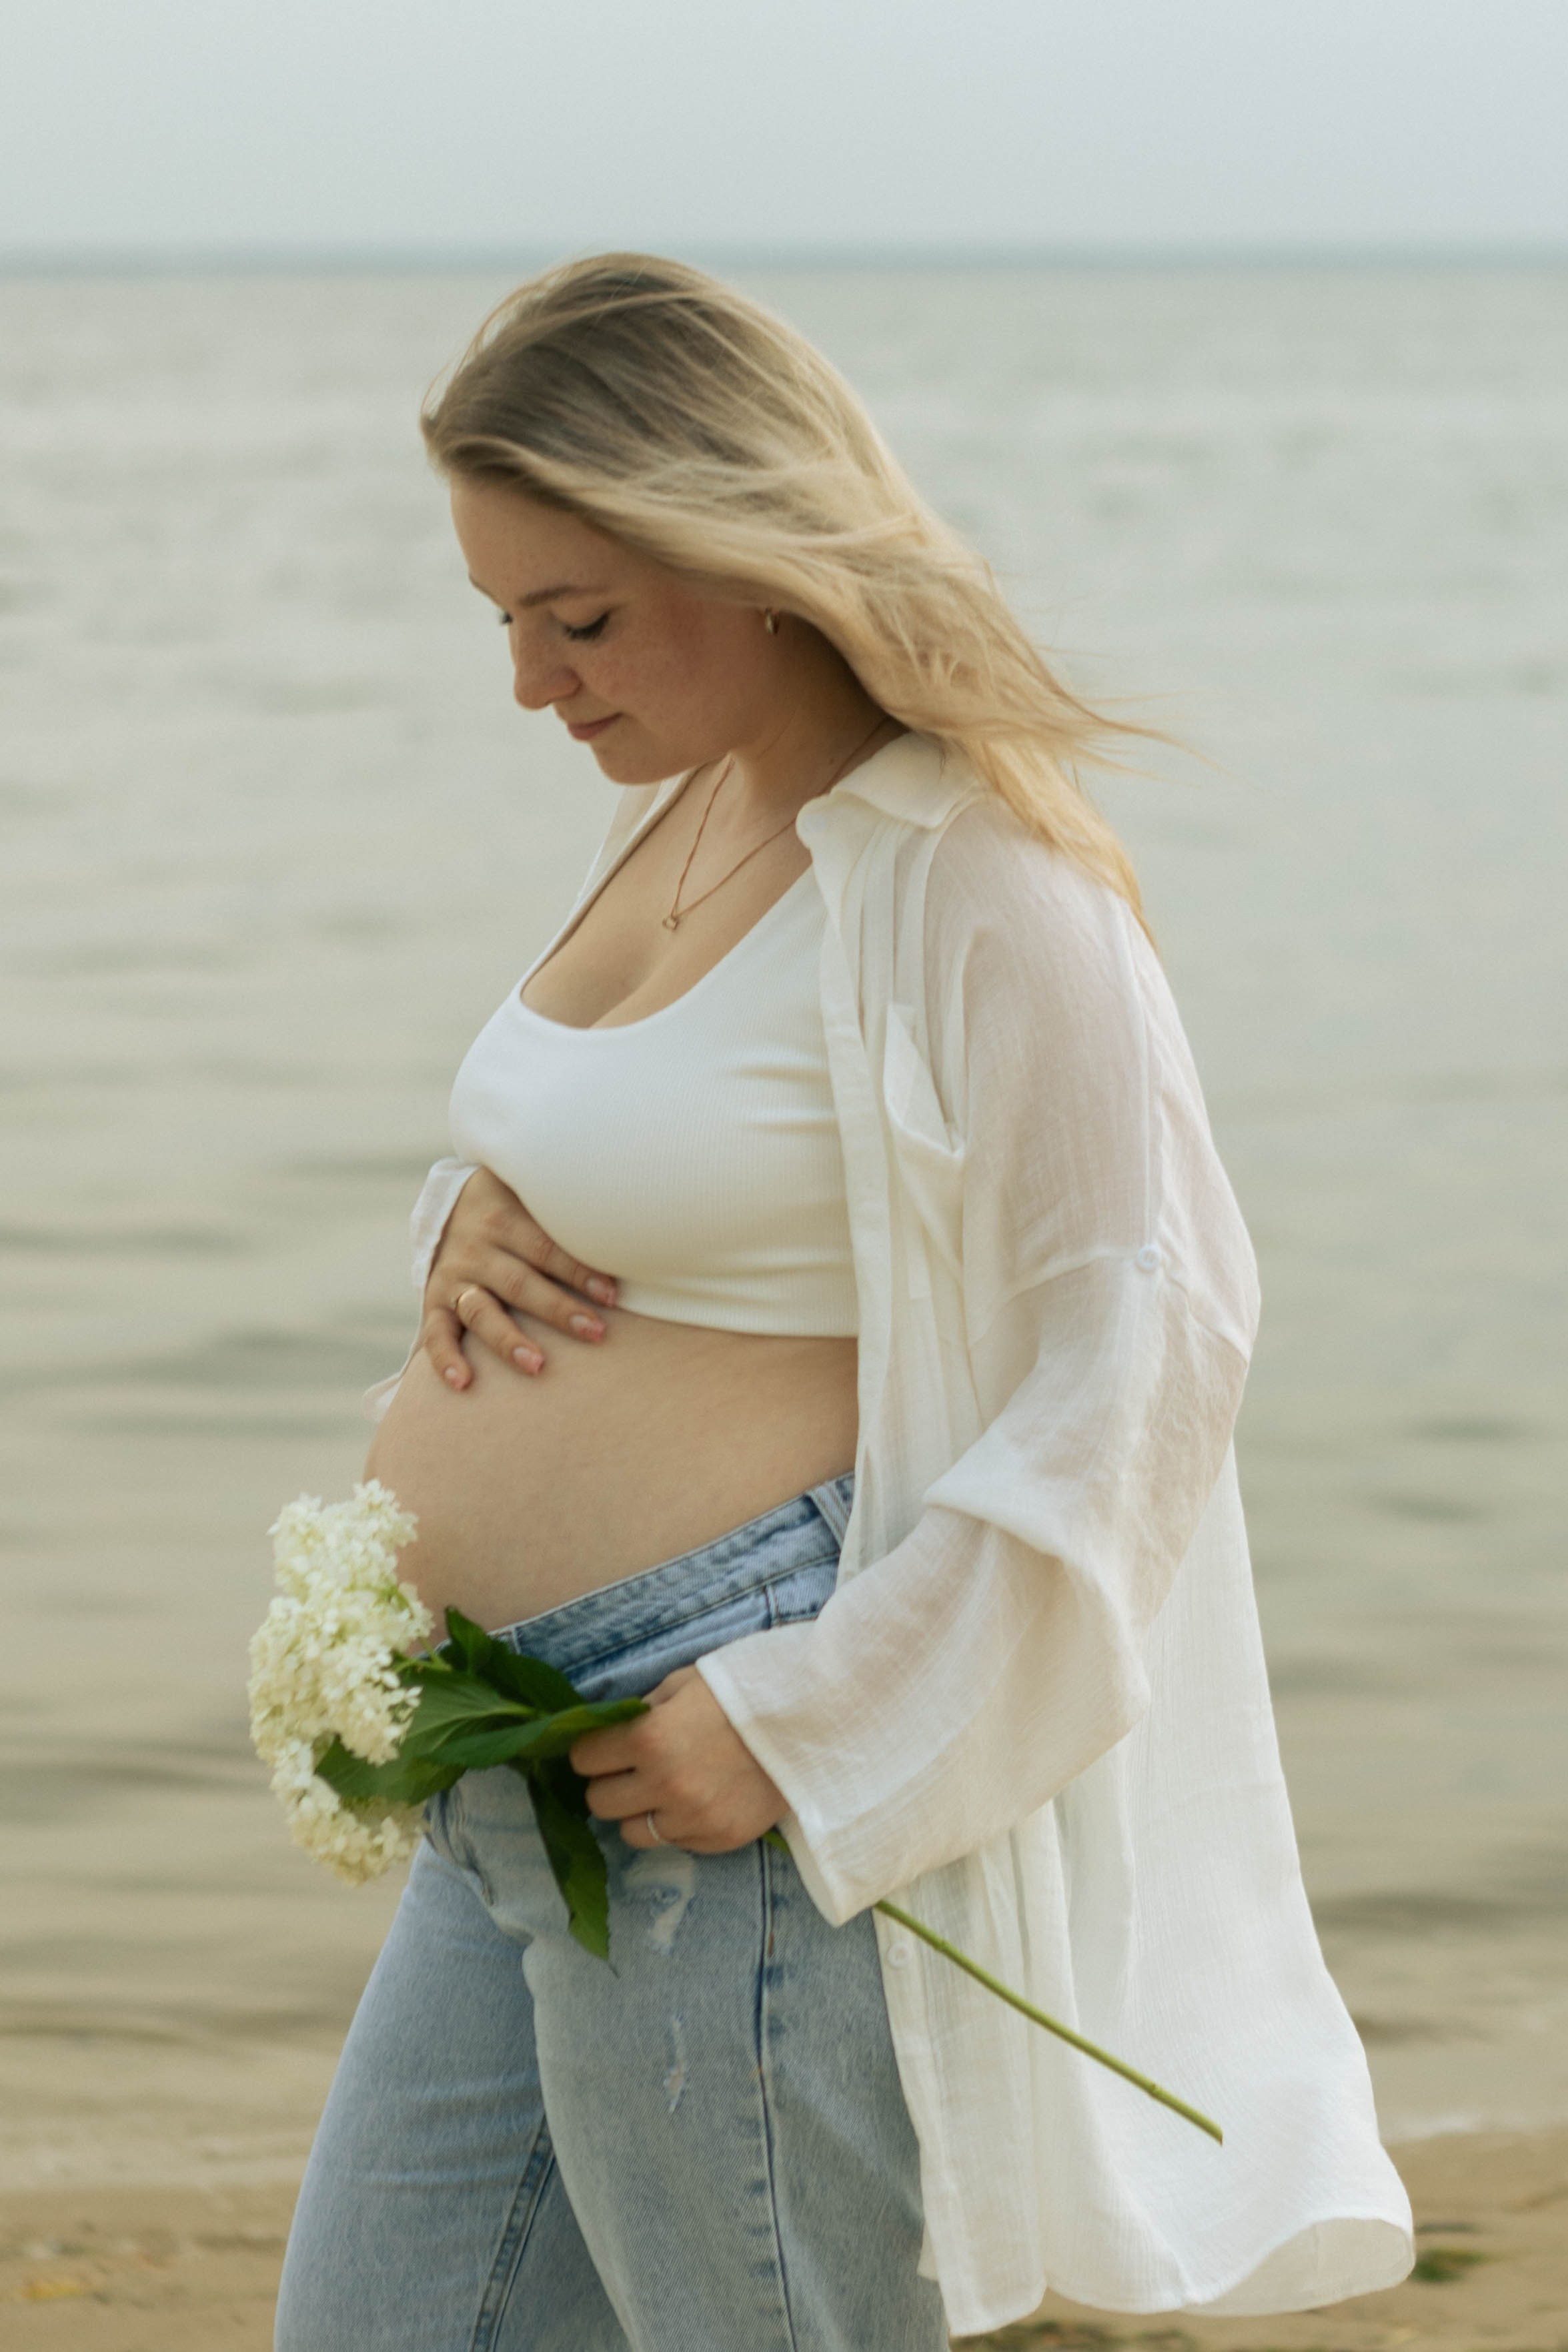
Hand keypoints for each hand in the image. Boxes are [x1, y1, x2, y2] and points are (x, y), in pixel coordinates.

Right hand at [422, 1167, 619, 1388]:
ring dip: (508, 1339)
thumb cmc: (513, 1203)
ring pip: (482, 1311)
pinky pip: (436, 1333)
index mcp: (505, 1219)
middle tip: (595, 1332)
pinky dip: (446, 1359)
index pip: (546, 1248)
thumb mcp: (533, 1193)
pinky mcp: (436, 1300)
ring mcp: (455, 1277)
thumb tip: (629, 1220)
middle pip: (520, 1283)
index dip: (579, 1271)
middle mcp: (477, 1249)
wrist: (450, 1202)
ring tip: (537, 1365)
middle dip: (558, 1310)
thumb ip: (567, 1208)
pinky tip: (464, 1384)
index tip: (611, 1295)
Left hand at [569, 1668, 787, 1854]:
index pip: (584, 1759)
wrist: (810, 1722)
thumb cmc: (743, 1691)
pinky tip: (699, 1798)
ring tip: (664, 1788)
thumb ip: (644, 1709)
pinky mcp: (717, 1840)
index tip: (605, 1746)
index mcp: (650, 1738)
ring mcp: (691, 1819)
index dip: (592, 1750)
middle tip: (632, 1768)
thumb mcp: (684, 1683)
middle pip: (598, 1802)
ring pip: (630, 1832)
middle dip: (609, 1782)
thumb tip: (613, 1729)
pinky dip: (677, 1824)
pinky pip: (673, 1842)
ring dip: (639, 1811)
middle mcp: (664, 1785)